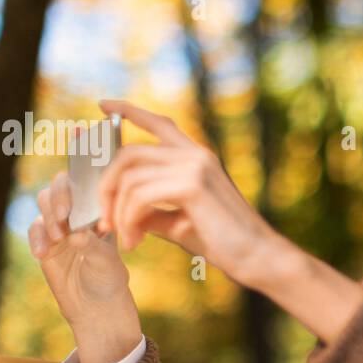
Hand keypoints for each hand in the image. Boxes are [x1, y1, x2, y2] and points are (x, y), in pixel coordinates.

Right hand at [29, 168, 141, 362]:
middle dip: (61, 196)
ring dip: (50, 216)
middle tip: (66, 215)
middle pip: (61, 185)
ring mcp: (59, 224)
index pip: (90, 177)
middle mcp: (79, 210)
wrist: (95, 307)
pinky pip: (34, 229)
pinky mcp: (44, 241)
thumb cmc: (109, 279)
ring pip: (45, 203)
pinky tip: (43, 253)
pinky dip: (38, 238)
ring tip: (60, 238)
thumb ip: (93, 245)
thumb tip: (77, 233)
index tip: (81, 138)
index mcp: (101, 207)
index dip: (84, 155)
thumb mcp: (107, 262)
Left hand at [93, 99, 283, 287]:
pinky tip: (134, 241)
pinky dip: (129, 220)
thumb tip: (117, 212)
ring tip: (124, 239)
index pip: (160, 124)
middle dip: (106, 186)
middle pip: (130, 153)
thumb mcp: (178, 222)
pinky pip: (140, 195)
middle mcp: (196, 154)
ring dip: (117, 212)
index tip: (103, 106)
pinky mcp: (192, 185)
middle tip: (104, 222)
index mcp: (197, 158)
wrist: (258, 257)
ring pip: (130, 176)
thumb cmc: (223, 243)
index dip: (129, 112)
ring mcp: (195, 166)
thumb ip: (150, 210)